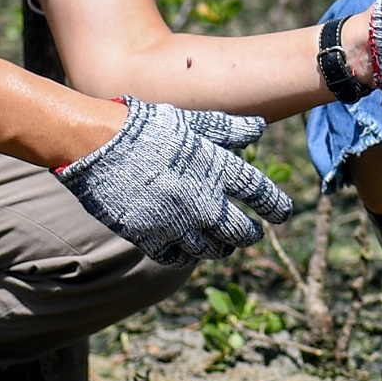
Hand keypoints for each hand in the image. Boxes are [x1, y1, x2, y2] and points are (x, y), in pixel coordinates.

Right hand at [55, 100, 292, 265]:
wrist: (98, 143)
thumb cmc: (147, 127)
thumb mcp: (193, 122)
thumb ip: (228, 129)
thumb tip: (259, 129)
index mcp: (218, 168)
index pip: (260, 193)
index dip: (277, 206)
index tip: (283, 214)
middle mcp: (203, 201)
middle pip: (239, 232)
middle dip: (249, 235)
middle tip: (252, 235)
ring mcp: (176, 223)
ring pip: (211, 250)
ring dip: (220, 248)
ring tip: (222, 245)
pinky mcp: (149, 237)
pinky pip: (176, 258)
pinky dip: (185, 256)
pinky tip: (187, 250)